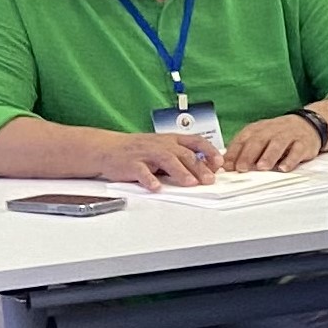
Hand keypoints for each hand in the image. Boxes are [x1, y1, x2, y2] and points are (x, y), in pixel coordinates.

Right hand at [91, 132, 218, 187]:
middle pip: (184, 154)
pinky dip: (149, 180)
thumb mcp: (162, 148)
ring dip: (180, 172)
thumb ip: (181, 157)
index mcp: (170, 140)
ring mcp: (146, 153)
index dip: (209, 151)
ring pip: (166, 160)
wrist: (107, 148)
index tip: (220, 162)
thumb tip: (205, 169)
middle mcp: (160, 145)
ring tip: (190, 183)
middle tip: (209, 180)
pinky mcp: (131, 164)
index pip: (195, 141)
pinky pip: (141, 172)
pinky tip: (156, 187)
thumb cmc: (138, 150)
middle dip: (199, 167)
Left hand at [223, 112, 323, 172]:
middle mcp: (271, 130)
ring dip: (268, 156)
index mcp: (257, 129)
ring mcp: (288, 135)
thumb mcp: (260, 138)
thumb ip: (244, 151)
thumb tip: (227, 166)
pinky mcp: (304, 143)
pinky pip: (297, 151)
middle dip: (248, 155)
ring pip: (277, 144)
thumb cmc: (278, 135)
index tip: (226, 166)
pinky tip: (284, 168)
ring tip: (262, 167)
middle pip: (258, 141)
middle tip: (242, 168)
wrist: (308, 124)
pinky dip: (290, 160)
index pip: (242, 140)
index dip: (234, 153)